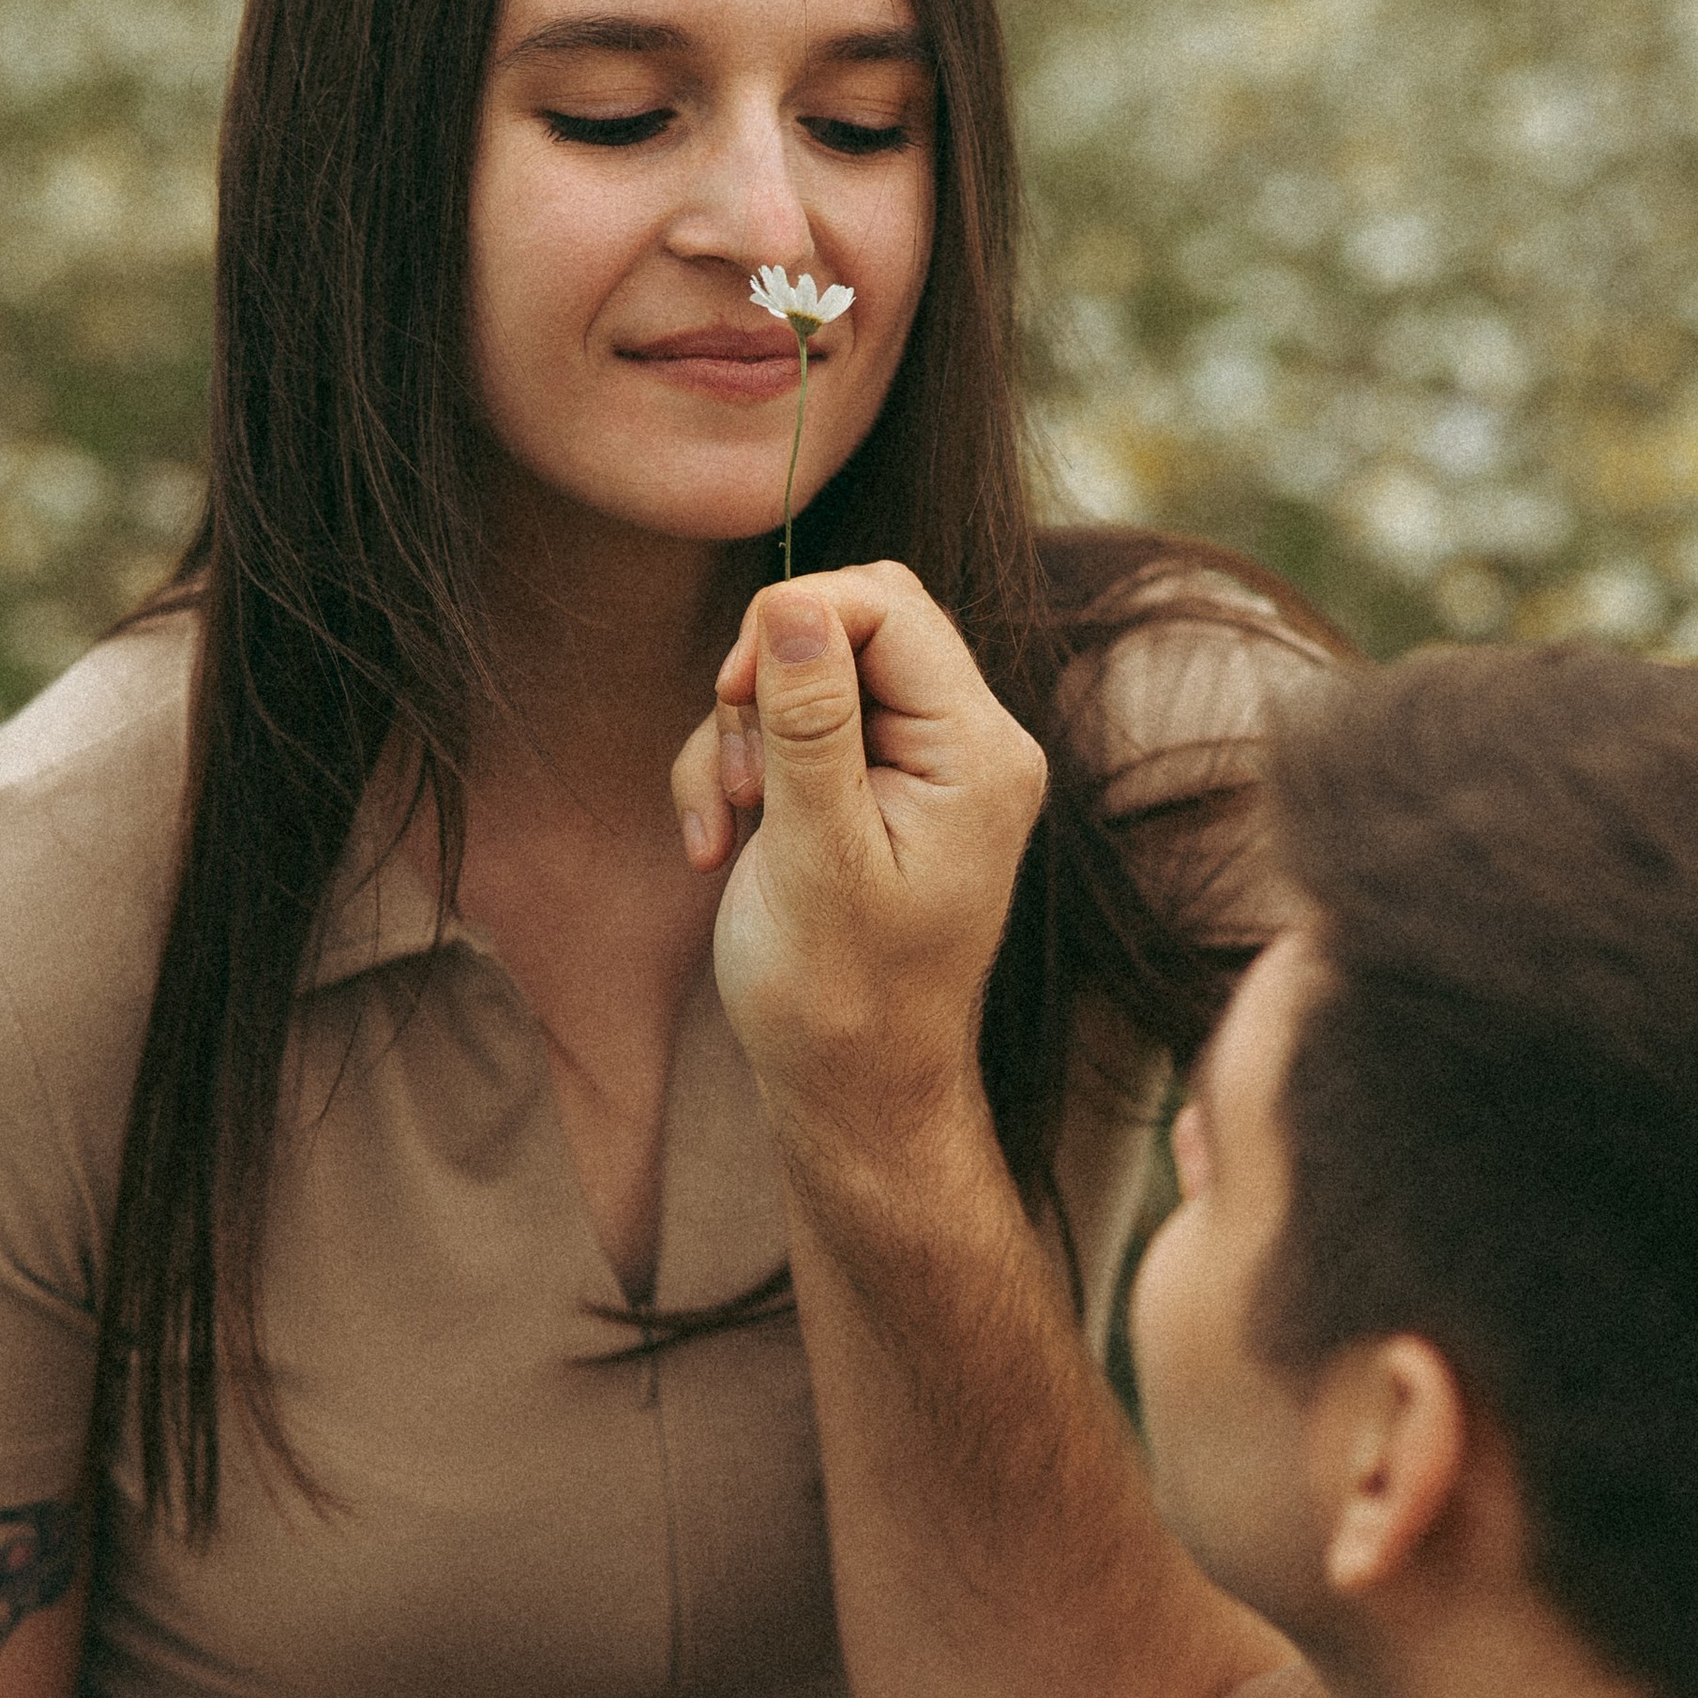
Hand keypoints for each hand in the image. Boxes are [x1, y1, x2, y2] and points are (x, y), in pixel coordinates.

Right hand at [672, 566, 1047, 1146]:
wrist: (854, 1095)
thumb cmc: (840, 996)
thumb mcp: (815, 851)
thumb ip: (810, 722)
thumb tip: (793, 601)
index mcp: (979, 751)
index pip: (888, 607)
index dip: (795, 622)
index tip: (732, 692)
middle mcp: (969, 745)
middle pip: (850, 626)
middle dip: (765, 685)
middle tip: (737, 774)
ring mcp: (924, 768)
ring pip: (807, 678)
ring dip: (740, 741)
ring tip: (725, 831)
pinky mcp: (875, 792)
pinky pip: (797, 732)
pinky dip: (742, 774)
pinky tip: (719, 849)